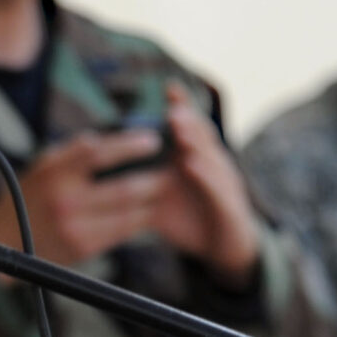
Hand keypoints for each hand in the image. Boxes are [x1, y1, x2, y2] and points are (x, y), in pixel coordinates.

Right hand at [0, 128, 170, 267]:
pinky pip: (121, 232)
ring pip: (128, 214)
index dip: (131, 145)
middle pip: (123, 188)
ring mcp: (75, 227)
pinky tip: (148, 211)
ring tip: (165, 188)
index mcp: (55, 172)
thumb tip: (111, 138)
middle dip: (153, 179)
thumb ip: (75, 151)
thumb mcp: (45, 164)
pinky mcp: (82, 247)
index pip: (100, 152)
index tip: (153, 140)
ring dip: (152, 201)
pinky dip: (138, 220)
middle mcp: (65, 200)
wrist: (4, 238)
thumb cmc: (30, 193)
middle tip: (172, 169)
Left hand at [145, 82, 260, 287]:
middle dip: (187, 120)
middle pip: (203, 136)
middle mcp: (213, 166)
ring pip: (210, 157)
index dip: (183, 106)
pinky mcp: (231, 208)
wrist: (223, 249)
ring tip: (178, 127)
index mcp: (197, 160)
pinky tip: (192, 165)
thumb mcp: (161, 200)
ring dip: (194, 141)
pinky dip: (205, 175)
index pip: (192, 128)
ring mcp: (224, 185)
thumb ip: (141, 185)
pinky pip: (217, 189)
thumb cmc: (192, 219)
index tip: (169, 88)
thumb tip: (106, 175)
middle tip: (171, 108)